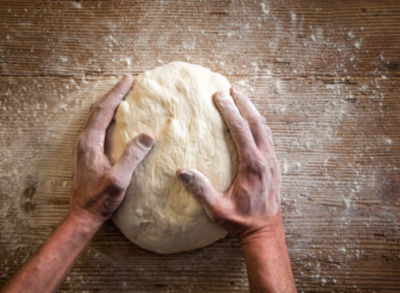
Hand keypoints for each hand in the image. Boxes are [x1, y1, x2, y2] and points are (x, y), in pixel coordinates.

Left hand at [70, 75, 154, 224]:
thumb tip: (147, 135)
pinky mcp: (87, 153)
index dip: (117, 93)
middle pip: (98, 110)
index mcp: (90, 143)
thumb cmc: (100, 199)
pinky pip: (97, 127)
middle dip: (113, 94)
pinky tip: (116, 119)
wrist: (83, 214)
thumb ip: (132, 156)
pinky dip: (107, 116)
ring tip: (123, 96)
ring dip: (109, 104)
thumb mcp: (119, 179)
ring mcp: (84, 146)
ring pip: (96, 117)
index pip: (104, 110)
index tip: (129, 80)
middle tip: (128, 82)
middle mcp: (84, 141)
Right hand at [177, 86, 280, 240]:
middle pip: (257, 123)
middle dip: (243, 103)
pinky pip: (268, 138)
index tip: (219, 96)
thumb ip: (200, 190)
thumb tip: (182, 171)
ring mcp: (273, 162)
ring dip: (253, 111)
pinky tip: (253, 122)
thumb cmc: (241, 222)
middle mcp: (265, 160)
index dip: (230, 111)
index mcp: (252, 166)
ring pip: (265, 128)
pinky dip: (260, 124)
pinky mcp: (275, 166)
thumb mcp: (217, 210)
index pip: (241, 130)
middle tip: (232, 89)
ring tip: (242, 98)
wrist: (265, 231)